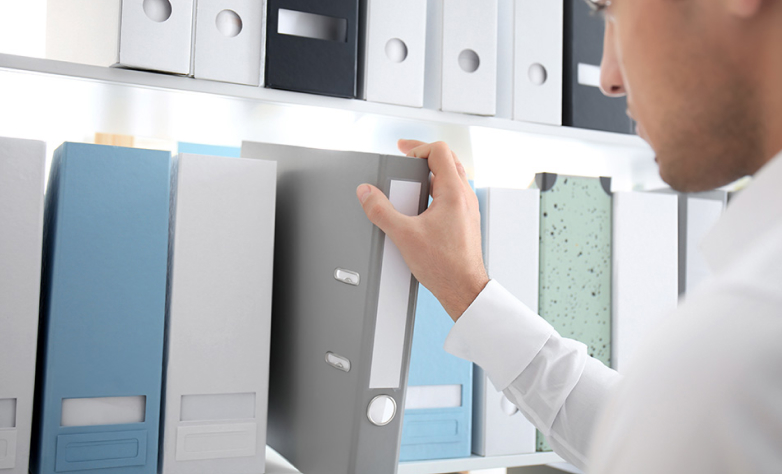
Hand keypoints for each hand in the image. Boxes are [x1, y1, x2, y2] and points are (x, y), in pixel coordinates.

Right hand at [356, 140, 488, 321]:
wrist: (464, 289)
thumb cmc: (446, 266)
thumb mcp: (404, 235)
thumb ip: (381, 211)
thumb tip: (367, 194)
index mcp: (454, 192)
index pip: (439, 151)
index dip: (417, 147)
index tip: (403, 153)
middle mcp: (465, 196)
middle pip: (447, 159)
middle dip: (424, 155)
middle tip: (406, 158)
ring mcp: (468, 208)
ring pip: (452, 177)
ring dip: (431, 172)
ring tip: (411, 181)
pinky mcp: (466, 220)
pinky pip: (453, 194)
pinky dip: (437, 190)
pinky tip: (421, 205)